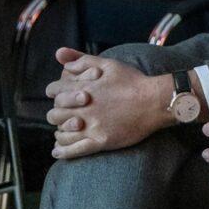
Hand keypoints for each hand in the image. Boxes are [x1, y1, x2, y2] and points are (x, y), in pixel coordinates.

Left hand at [46, 48, 174, 158]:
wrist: (155, 101)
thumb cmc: (133, 81)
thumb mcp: (107, 63)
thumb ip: (82, 60)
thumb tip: (60, 57)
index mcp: (83, 88)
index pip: (54, 91)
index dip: (54, 93)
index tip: (58, 96)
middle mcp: (83, 108)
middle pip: (55, 114)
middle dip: (56, 113)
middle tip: (62, 115)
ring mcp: (92, 126)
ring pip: (62, 133)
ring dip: (59, 132)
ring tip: (61, 133)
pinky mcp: (101, 141)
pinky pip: (75, 150)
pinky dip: (63, 152)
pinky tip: (57, 151)